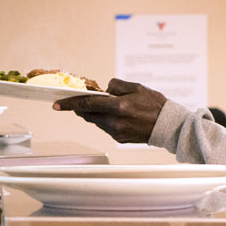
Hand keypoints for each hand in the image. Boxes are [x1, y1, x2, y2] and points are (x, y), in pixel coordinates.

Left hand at [53, 78, 167, 143]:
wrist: (168, 126)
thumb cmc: (155, 104)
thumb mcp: (136, 87)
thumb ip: (116, 86)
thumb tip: (104, 90)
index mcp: (118, 106)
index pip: (87, 104)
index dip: (69, 104)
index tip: (57, 105)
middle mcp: (115, 121)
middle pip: (88, 115)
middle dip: (80, 108)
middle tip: (77, 102)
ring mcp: (116, 132)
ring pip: (96, 121)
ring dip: (94, 113)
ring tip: (103, 106)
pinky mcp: (118, 138)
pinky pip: (105, 127)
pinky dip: (105, 120)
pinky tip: (114, 115)